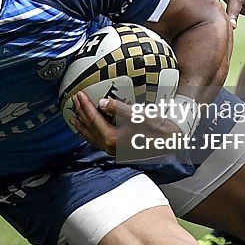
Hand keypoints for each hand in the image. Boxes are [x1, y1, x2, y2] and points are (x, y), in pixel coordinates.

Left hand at [68, 93, 182, 157]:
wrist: (171, 139)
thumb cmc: (157, 126)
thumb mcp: (139, 115)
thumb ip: (119, 109)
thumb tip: (102, 103)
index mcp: (113, 139)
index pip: (94, 119)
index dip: (85, 106)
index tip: (79, 94)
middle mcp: (111, 147)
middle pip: (90, 128)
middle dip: (81, 113)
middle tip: (74, 100)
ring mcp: (114, 150)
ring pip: (92, 136)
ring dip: (83, 125)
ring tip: (74, 117)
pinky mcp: (119, 149)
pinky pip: (99, 140)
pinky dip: (91, 133)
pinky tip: (90, 129)